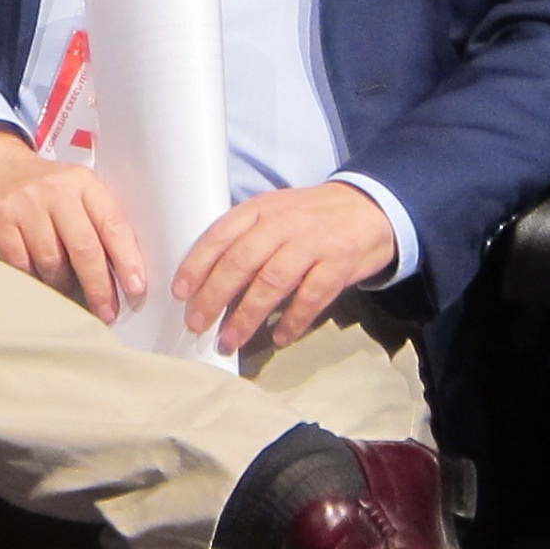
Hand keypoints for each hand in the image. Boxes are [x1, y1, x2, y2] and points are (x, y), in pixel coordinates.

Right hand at [0, 125, 145, 321]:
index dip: (127, 260)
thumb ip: (97, 219)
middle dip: (99, 287)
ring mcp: (25, 206)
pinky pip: (23, 265)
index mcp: (82, 182)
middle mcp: (55, 191)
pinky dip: (35, 280)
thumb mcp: (75, 188)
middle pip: (84, 248)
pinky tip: (41, 284)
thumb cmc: (42, 186)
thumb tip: (123, 269)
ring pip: (52, 263)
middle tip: (107, 311)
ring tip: (69, 294)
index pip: (113, 224)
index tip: (136, 287)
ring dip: (64, 287)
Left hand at [175, 181, 395, 353]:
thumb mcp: (274, 212)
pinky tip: (279, 338)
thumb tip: (206, 281)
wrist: (369, 208)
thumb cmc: (310, 217)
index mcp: (260, 209)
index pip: (220, 235)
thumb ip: (245, 237)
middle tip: (198, 324)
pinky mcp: (338, 264)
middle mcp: (283, 223)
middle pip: (241, 261)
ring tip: (231, 340)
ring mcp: (312, 243)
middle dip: (215, 296)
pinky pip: (311, 297)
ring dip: (247, 315)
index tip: (180, 292)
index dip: (197, 265)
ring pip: (272, 282)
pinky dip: (293, 320)